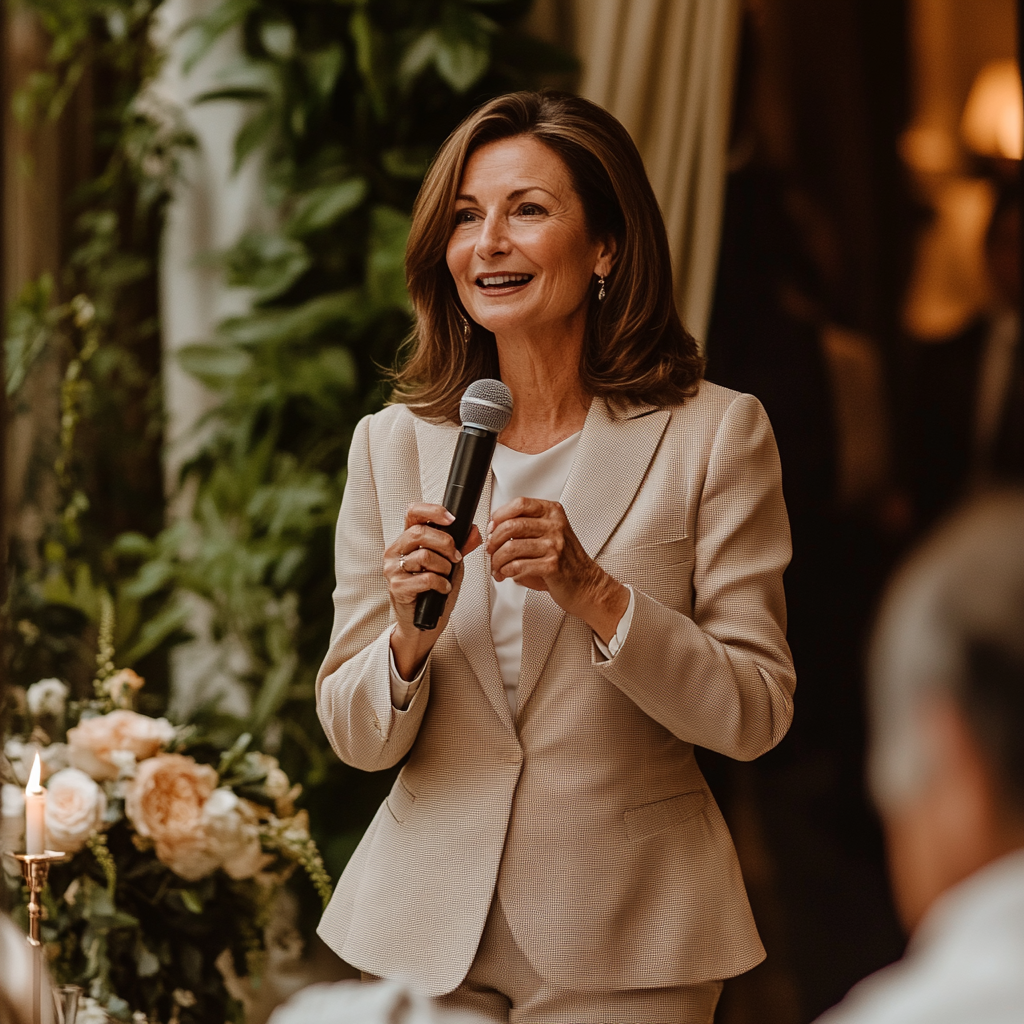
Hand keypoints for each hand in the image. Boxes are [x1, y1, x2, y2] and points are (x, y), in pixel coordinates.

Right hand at [385, 503, 481, 678]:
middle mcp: (396, 551)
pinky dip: (441, 583)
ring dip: (444, 567)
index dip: (433, 511)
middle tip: (455, 557)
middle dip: (446, 543)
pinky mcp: (396, 586)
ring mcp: (393, 569)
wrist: (421, 624)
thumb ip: (461, 547)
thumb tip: (474, 530)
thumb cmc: (432, 593)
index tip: (451, 519)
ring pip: (424, 555)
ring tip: (446, 576)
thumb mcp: (450, 565)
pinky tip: (442, 588)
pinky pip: (425, 577)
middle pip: (420, 532)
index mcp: (407, 540)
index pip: (413, 513)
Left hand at [486, 497, 627, 643]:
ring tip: (497, 566)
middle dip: (494, 541)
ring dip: (497, 560)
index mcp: (553, 513)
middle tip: (491, 549)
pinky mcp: (552, 566)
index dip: (499, 515)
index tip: (492, 527)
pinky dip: (506, 571)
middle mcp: (555, 526)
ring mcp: (555, 546)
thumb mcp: (550, 533)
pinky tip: (506, 573)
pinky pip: (517, 566)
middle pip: (511, 526)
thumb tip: (494, 528)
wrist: (586, 584)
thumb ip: (527, 526)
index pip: (519, 504)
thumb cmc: (566, 560)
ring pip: (511, 548)